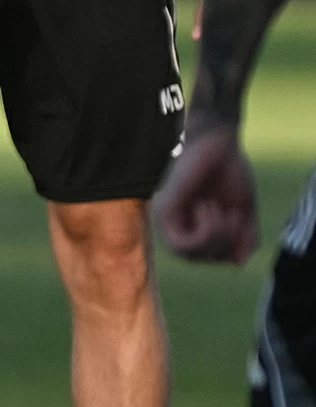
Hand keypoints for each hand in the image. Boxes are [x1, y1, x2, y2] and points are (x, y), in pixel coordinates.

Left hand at [157, 120, 259, 263]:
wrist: (219, 142)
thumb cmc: (230, 172)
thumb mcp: (244, 212)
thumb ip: (244, 239)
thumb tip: (236, 264)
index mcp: (192, 225)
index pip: (209, 256)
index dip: (231, 248)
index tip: (240, 221)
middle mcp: (175, 223)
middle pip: (199, 258)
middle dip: (225, 244)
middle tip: (234, 216)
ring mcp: (166, 217)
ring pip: (189, 255)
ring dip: (215, 238)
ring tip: (220, 211)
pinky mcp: (163, 209)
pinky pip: (182, 244)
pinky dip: (203, 233)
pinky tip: (207, 208)